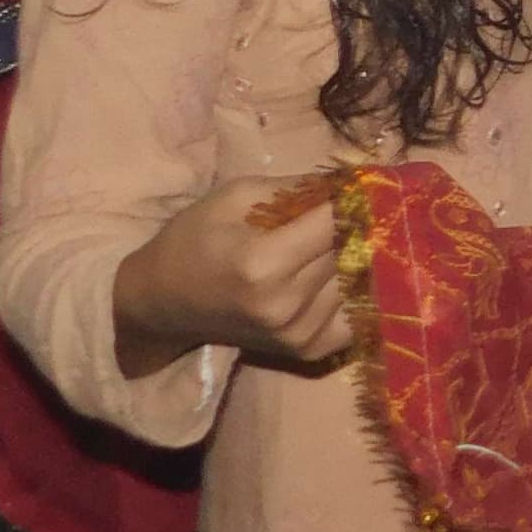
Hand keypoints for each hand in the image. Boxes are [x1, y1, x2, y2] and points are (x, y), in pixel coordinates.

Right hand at [113, 174, 353, 379]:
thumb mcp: (237, 196)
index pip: (338, 219)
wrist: (162, 304)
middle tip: (358, 208)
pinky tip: (341, 272)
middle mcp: (285, 304)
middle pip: (354, 247)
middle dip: (360, 223)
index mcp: (262, 263)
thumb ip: (301, 188)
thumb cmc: (195, 240)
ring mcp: (299, 333)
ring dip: (360, 255)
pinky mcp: (310, 351)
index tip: (369, 183)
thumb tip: (359, 181)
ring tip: (338, 241)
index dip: (358, 196)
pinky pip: (362, 311)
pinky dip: (360, 288)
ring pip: (362, 277)